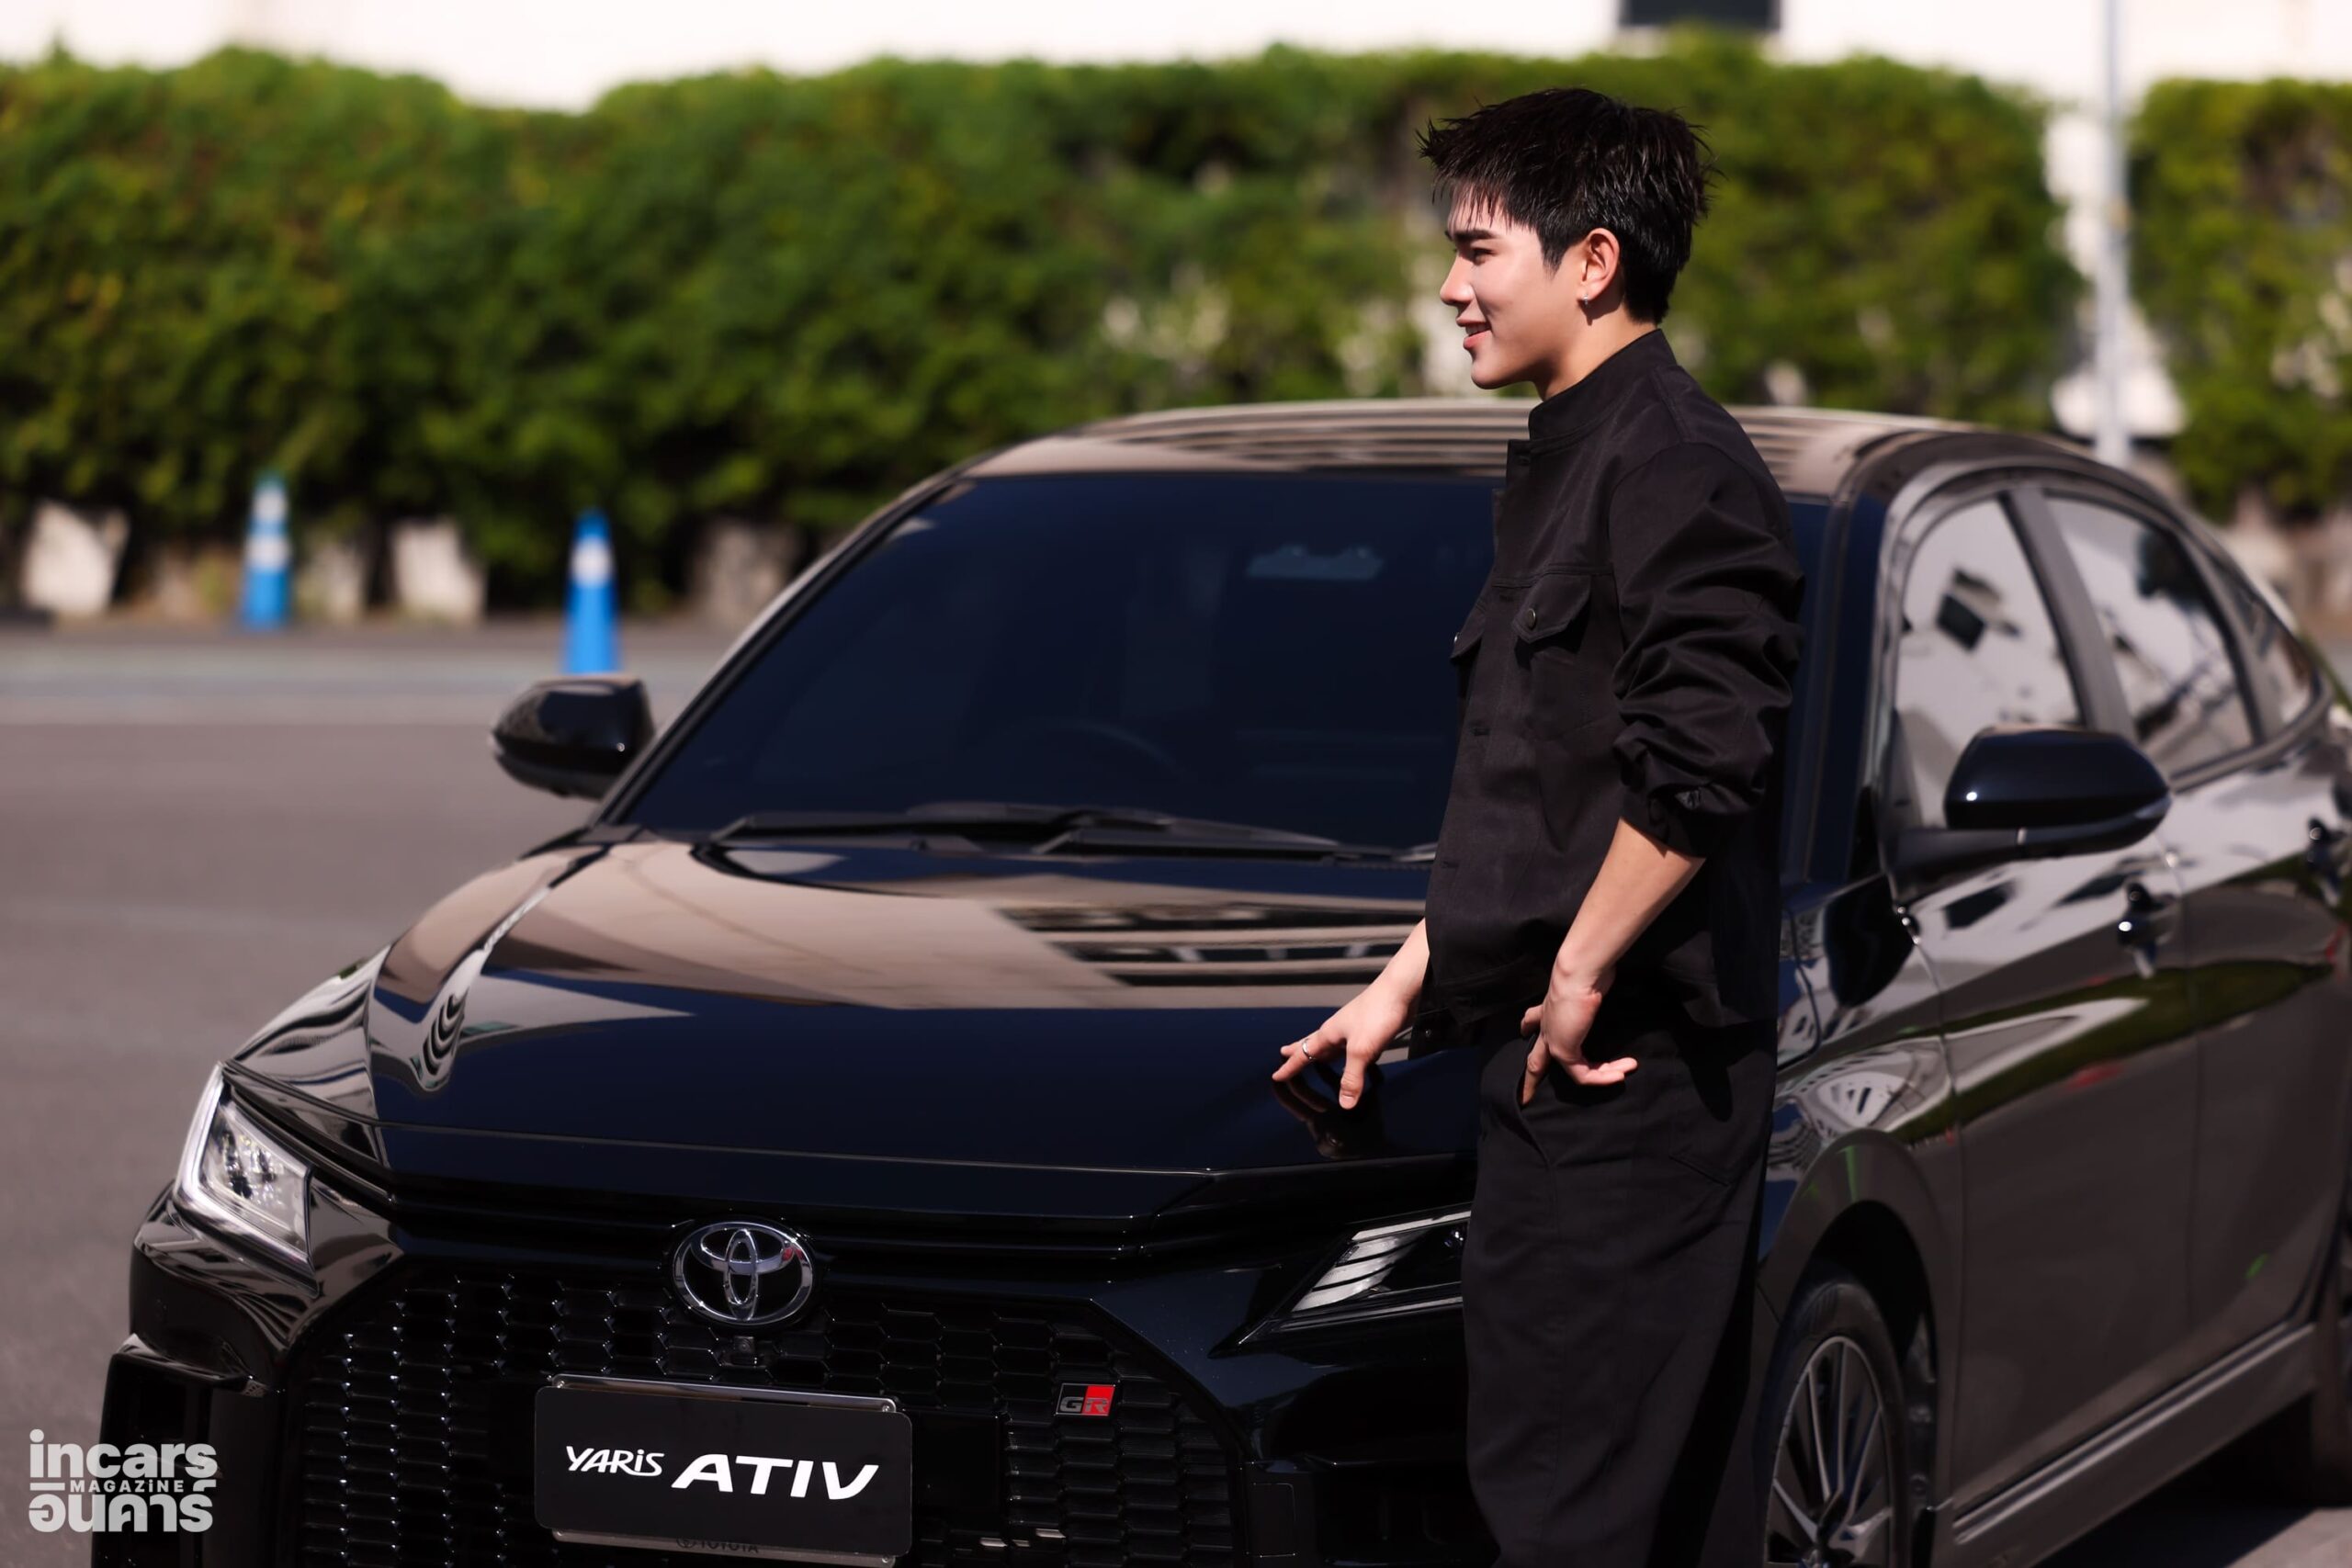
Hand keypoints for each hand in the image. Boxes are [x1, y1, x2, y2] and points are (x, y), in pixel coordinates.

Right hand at [1271, 979, 1411, 1109]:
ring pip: (1332, 1045)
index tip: (1276, 1075)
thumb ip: (1352, 1078)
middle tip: (1284, 1054)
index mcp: (1329, 1034)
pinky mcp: (1370, 1030)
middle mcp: (1338, 1031)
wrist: (1401, 990)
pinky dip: (1345, 1054)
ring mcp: (1353, 1029)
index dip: (1290, 1067)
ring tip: (1314, 1057)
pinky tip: (1353, 1057)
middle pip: (1313, 1044)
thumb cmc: (1377, 1013)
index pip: (1304, 1054)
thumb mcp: (1362, 1051)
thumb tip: (1344, 1104)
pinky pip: (1351, 1047)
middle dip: (1298, 1051)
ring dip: (1321, 1053)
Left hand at [1517, 963, 1630, 1101]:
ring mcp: (1554, 1040)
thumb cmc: (1584, 973)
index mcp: (1549, 1010)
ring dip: (1600, 1074)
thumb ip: (1588, 991)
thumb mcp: (1585, 984)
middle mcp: (1548, 1028)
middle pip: (1535, 1060)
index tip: (1522, 1031)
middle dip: (1531, 1079)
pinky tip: (1620, 1073)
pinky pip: (1582, 1074)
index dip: (1527, 1027)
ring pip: (1568, 1070)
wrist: (1577, 974)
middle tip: (1525, 1097)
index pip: (1532, 1021)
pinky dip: (1603, 1076)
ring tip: (1621, 1075)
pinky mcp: (1563, 1051)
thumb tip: (1600, 981)